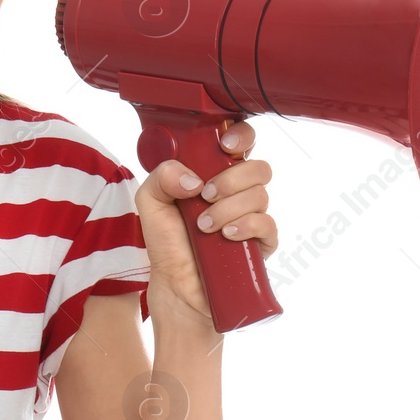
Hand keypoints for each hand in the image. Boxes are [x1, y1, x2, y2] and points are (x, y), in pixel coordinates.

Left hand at [133, 119, 276, 327]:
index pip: (243, 141)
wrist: (176, 284)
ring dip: (228, 208)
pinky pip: (268, 224)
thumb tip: (193, 178)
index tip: (224, 144)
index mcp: (216, 173)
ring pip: (260, 195)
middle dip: (231, 178)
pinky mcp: (263, 242)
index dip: (241, 134)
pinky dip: (245, 226)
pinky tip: (225, 236)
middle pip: (259, 166)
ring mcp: (254, 215)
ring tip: (203, 226)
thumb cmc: (168, 242)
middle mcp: (240, 191)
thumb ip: (162, 176)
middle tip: (205, 195)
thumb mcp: (151, 202)